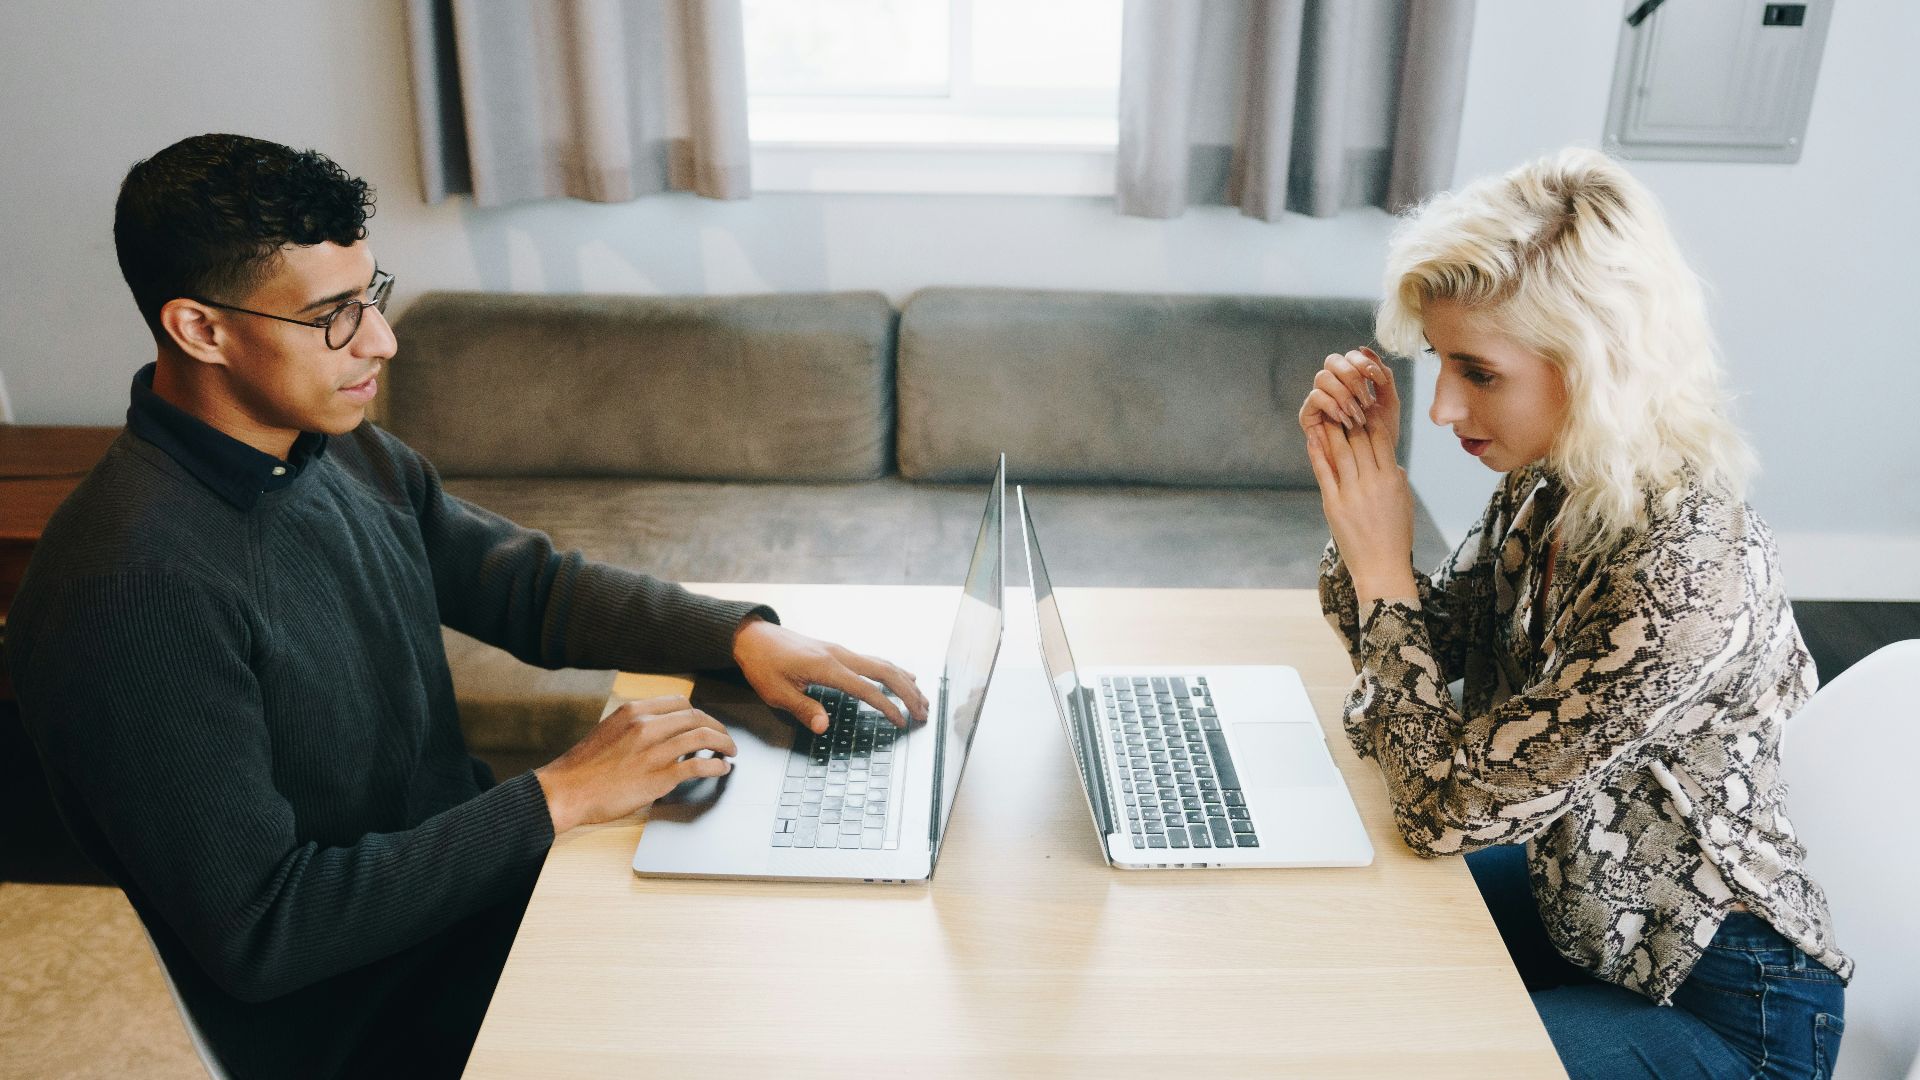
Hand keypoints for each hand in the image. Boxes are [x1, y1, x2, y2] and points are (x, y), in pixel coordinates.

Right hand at [534, 696, 737, 832]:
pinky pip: (697, 766)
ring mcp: (653, 752)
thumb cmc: (584, 766)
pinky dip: (715, 765)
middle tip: (724, 737)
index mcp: (634, 712)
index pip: (680, 703)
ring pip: (702, 737)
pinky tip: (721, 768)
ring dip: (723, 743)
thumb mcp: (609, 730)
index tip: (705, 722)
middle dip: (716, 727)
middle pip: (696, 717)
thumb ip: (636, 725)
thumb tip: (661, 728)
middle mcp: (646, 726)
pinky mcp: (658, 778)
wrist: (566, 790)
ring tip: (729, 751)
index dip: (699, 713)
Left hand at [731, 617, 929, 733]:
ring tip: (921, 699)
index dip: (887, 706)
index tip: (902, 722)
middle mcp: (839, 655)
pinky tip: (902, 676)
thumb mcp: (776, 693)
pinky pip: (872, 660)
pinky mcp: (837, 651)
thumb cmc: (762, 665)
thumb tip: (824, 727)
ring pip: (882, 663)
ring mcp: (840, 650)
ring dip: (904, 681)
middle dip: (908, 693)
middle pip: (884, 671)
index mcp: (826, 667)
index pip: (866, 689)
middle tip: (924, 713)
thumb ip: (803, 709)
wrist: (753, 637)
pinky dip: (892, 671)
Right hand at [1299, 347, 1398, 457]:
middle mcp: (1333, 385)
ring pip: (1323, 377)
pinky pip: (1314, 397)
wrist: (1373, 464)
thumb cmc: (1382, 435)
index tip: (1380, 380)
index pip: (1352, 356)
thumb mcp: (1389, 402)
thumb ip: (1383, 376)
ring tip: (1357, 413)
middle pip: (1333, 360)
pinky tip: (1344, 418)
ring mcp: (1319, 398)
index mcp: (1352, 378)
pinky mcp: (1308, 415)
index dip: (1365, 363)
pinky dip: (1331, 404)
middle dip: (1352, 376)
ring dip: (1343, 392)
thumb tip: (1366, 347)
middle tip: (1366, 398)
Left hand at [1306, 421, 1416, 606]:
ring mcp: (1351, 493)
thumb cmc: (1396, 536)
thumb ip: (1396, 479)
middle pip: (1360, 441)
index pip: (1382, 440)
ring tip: (1326, 411)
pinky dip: (1317, 453)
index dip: (1372, 419)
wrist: (1381, 567)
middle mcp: (1372, 483)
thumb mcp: (1404, 503)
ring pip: (1341, 452)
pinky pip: (1324, 473)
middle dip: (1351, 417)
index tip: (1365, 403)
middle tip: (1342, 397)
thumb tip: (1389, 461)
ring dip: (1332, 428)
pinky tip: (1312, 437)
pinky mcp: (1333, 505)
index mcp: (1392, 480)